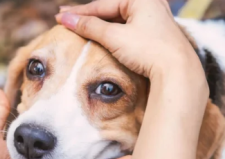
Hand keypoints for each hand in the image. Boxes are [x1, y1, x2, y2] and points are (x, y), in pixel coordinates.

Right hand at [55, 0, 202, 79]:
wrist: (178, 71)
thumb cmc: (148, 50)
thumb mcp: (115, 37)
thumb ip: (89, 26)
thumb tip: (66, 19)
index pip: (101, 5)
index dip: (78, 12)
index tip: (60, 16)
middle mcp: (149, 4)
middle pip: (109, 9)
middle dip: (87, 15)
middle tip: (66, 16)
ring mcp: (153, 18)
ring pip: (118, 18)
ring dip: (98, 23)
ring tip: (80, 25)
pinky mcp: (154, 32)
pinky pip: (127, 27)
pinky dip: (111, 31)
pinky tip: (101, 33)